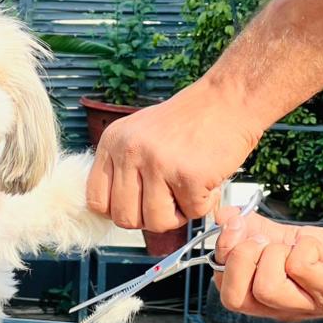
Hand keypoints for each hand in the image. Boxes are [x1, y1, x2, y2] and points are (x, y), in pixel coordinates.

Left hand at [86, 78, 261, 232]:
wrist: (227, 100)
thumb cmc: (188, 122)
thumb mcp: (140, 135)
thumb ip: (122, 169)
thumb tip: (113, 212)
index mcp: (113, 142)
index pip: (96, 200)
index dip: (119, 211)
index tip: (138, 206)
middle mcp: (130, 151)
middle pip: (125, 218)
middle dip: (150, 218)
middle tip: (169, 201)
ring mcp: (158, 163)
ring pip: (156, 222)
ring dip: (177, 215)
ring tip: (189, 191)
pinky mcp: (188, 175)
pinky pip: (192, 213)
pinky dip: (204, 204)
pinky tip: (207, 181)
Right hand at [213, 209, 322, 319]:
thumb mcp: (289, 241)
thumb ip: (255, 230)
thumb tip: (223, 214)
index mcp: (266, 297)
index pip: (223, 288)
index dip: (222, 252)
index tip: (235, 224)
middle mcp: (282, 307)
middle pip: (234, 299)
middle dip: (239, 259)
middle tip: (261, 240)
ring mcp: (307, 304)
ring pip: (265, 288)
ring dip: (273, 254)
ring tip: (291, 246)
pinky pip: (300, 268)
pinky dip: (303, 246)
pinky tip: (315, 248)